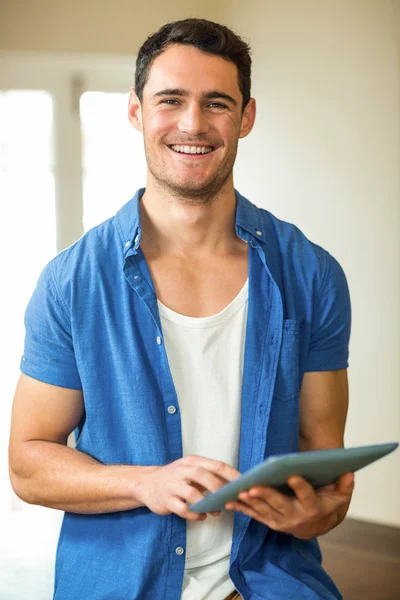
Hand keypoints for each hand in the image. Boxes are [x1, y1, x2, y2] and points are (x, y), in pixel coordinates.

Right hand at [136, 454, 240, 521]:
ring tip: (217, 511)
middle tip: (231, 499)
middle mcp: (182, 470)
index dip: (232, 475)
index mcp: (192, 461)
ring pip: (193, 494)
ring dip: (208, 504)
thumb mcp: (190, 469)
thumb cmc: (175, 477)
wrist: (146, 483)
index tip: (245, 484)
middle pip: (204, 476)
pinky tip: (202, 516)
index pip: (216, 465)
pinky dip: (195, 515)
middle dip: (220, 488)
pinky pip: (184, 509)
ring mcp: (173, 485)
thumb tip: (233, 485)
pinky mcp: (166, 500)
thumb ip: (209, 475)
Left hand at [225, 472, 354, 537]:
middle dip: (266, 495)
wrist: (318, 525)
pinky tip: (228, 502)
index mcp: (313, 509)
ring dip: (250, 502)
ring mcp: (281, 522)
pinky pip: (254, 515)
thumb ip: (344, 485)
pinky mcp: (269, 521)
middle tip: (253, 486)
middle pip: (279, 505)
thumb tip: (348, 473)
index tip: (293, 476)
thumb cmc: (328, 504)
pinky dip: (241, 509)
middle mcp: (296, 518)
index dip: (300, 487)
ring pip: (264, 511)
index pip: (307, 497)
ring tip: (239, 492)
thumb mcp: (340, 495)